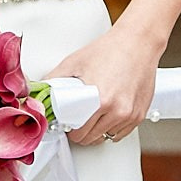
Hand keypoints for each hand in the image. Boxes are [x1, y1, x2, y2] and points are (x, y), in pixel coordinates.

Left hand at [43, 24, 164, 147]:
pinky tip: (106, 117)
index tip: (67, 125)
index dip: (70, 130)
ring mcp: (130, 114)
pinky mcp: (139, 115)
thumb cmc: (109, 49)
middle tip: (77, 120)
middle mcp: (118, 111)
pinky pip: (121, 133)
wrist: (137, 42)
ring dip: (97, 132)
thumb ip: (55, 79)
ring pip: (106, 138)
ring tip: (92, 116)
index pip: (80, 133)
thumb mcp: (75, 62)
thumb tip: (41, 90)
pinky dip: (112, 129)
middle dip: (81, 132)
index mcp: (101, 100)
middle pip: (92, 138)